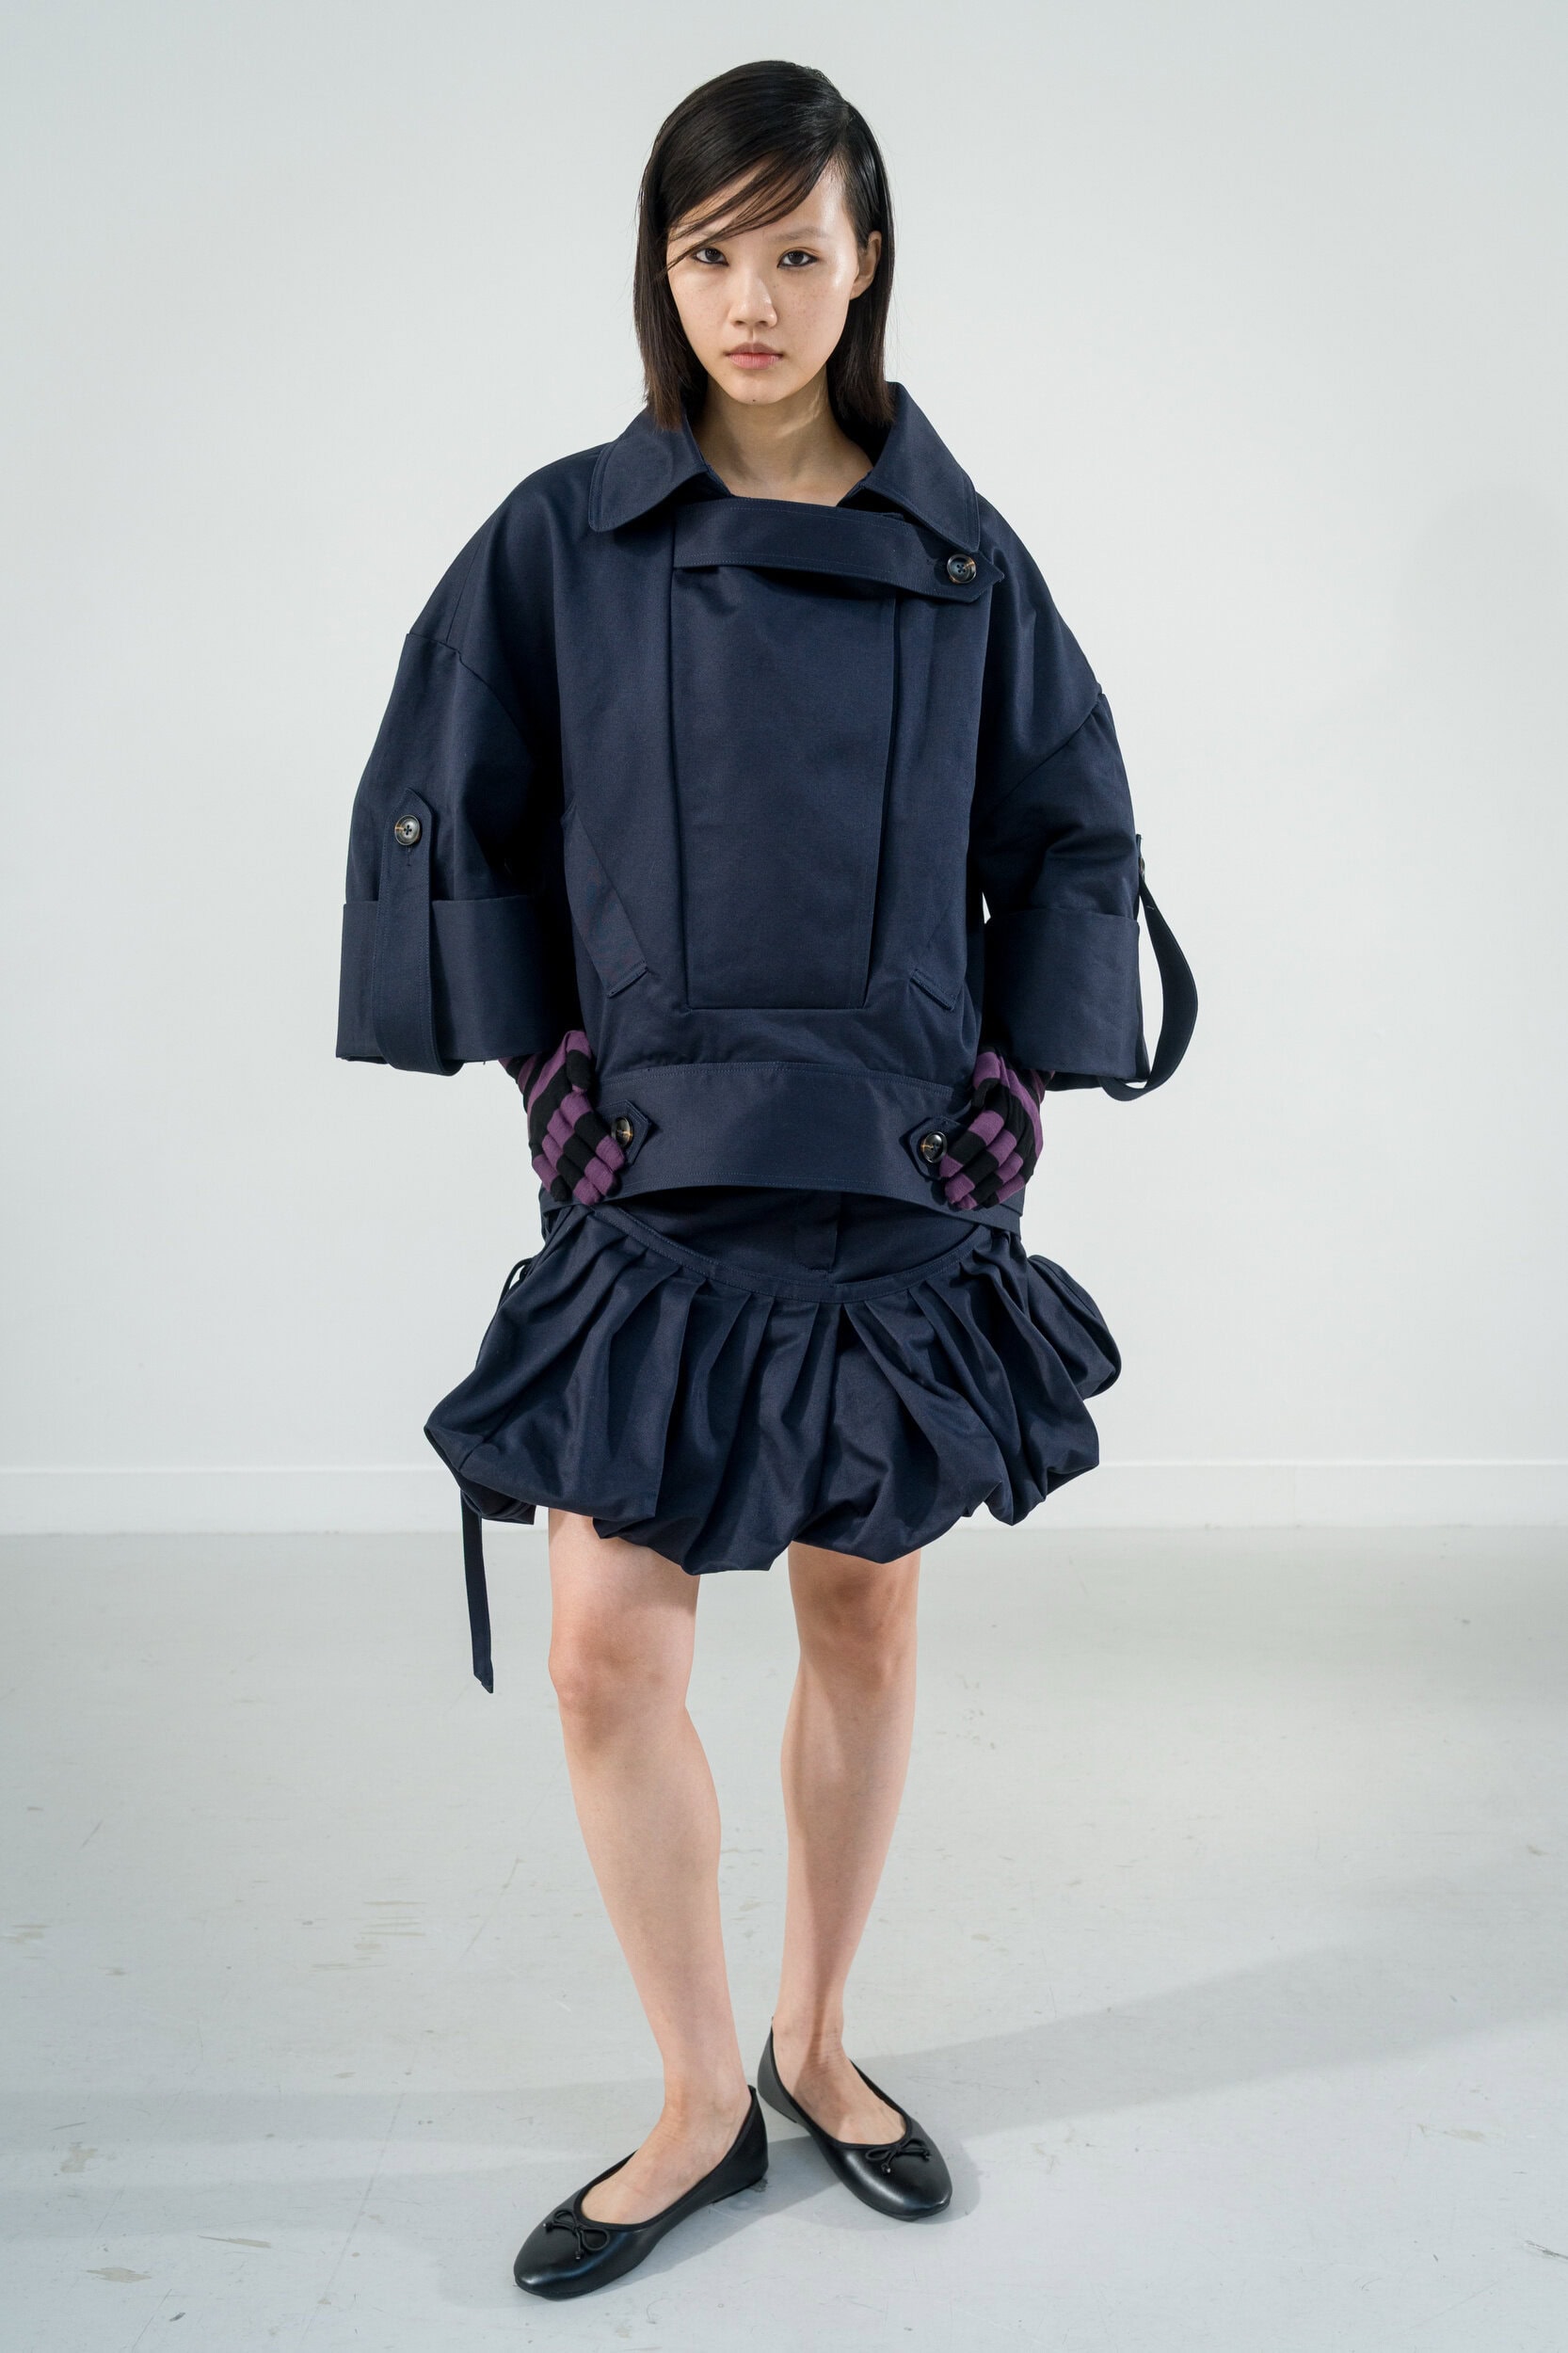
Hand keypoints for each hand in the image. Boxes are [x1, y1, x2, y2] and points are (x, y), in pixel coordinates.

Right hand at [502, 1030, 625, 1206]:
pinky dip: (549, 1178)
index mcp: (560, 1093)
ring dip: (574, 1178)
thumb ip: (579, 1062)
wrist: (532, 1061)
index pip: (582, 1121)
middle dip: (591, 1167)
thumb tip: (582, 1084)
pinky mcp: (533, 1139)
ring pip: (557, 1157)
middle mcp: (547, 1114)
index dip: (599, 1141)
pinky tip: (563, 1194)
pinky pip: (538, 1161)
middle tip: (610, 1186)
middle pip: (571, 1144)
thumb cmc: (564, 1056)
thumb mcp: (574, 1046)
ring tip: (593, 1197)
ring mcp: (538, 1129)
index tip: (618, 1161)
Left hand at [934, 1050, 1049, 1209]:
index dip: (965, 1151)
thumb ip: (984, 1070)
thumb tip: (979, 1089)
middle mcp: (1023, 1122)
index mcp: (1009, 1101)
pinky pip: (1023, 1175)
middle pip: (997, 1155)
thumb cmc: (999, 1067)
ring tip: (963, 1203)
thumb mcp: (990, 1058)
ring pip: (1010, 1169)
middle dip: (972, 1177)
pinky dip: (1005, 1190)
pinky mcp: (1036, 1149)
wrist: (1029, 1072)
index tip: (944, 1169)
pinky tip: (985, 1201)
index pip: (986, 1131)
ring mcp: (1032, 1138)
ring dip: (986, 1188)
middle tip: (949, 1193)